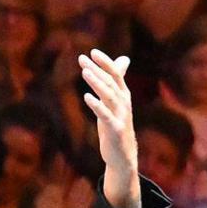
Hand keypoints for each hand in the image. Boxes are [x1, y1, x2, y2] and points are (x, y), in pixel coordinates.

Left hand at [78, 50, 139, 207]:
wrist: (123, 155)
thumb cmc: (117, 125)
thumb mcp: (117, 101)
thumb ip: (118, 80)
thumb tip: (124, 59)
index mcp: (123, 95)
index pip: (116, 74)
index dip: (105, 62)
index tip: (92, 52)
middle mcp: (124, 103)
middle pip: (110, 82)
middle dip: (97, 70)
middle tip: (82, 59)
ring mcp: (120, 116)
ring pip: (109, 96)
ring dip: (97, 83)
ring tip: (85, 72)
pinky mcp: (115, 130)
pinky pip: (105, 115)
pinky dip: (97, 105)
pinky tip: (87, 97)